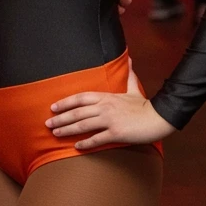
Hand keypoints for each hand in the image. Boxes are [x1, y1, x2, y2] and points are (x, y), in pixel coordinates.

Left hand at [45, 64, 174, 149]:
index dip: (65, 102)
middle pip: (77, 112)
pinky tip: (76, 146)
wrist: (158, 118)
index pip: (80, 97)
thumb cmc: (144, 105)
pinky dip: (85, 143)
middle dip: (61, 118)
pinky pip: (97, 138)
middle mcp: (105, 107)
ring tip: (55, 134)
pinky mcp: (116, 133)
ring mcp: (110, 120)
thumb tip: (129, 59)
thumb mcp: (134, 88)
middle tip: (47, 123)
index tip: (53, 107)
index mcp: (106, 96)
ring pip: (83, 124)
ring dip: (67, 130)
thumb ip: (128, 76)